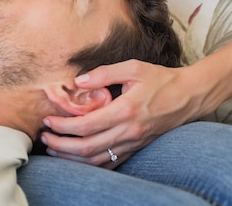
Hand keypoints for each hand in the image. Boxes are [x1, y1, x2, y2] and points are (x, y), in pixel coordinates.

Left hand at [41, 60, 199, 167]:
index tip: (48, 119)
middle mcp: (128, 131)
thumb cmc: (160, 78)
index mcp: (125, 110)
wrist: (188, 96)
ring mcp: (133, 143)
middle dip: (61, 144)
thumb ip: (104, 73)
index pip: (86, 125)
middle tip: (43, 136)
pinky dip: (90, 164)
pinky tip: (77, 158)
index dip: (63, 125)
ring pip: (96, 160)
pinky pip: (110, 163)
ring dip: (72, 158)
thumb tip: (77, 81)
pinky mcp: (136, 148)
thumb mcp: (133, 67)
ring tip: (54, 149)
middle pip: (87, 147)